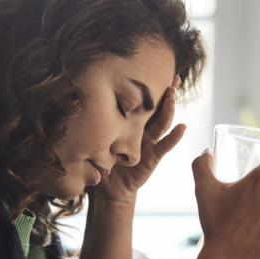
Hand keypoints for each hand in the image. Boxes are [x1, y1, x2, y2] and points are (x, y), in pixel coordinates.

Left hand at [93, 77, 183, 203]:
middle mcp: (142, 130)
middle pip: (157, 108)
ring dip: (169, 108)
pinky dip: (174, 137)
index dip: (149, 88)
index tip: (154, 69)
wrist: (107, 189)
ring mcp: (149, 143)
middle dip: (166, 92)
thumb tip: (77, 98)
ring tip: (173, 94)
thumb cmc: (99, 161)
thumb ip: (93, 122)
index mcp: (130, 123)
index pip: (141, 102)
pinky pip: (165, 146)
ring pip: (162, 122)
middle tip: (173, 77)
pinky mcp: (152, 158)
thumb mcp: (95, 137)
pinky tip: (182, 127)